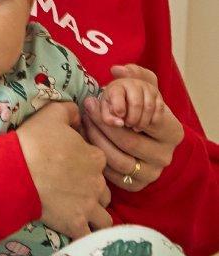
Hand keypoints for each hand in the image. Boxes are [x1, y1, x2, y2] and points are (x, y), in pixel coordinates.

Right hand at [16, 101, 111, 238]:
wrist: (15, 171)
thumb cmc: (33, 142)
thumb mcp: (51, 114)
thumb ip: (70, 111)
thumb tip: (79, 113)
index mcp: (95, 157)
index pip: (101, 163)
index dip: (87, 165)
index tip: (70, 166)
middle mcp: (97, 183)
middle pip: (104, 191)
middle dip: (92, 192)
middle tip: (71, 190)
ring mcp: (87, 206)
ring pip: (103, 216)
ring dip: (94, 215)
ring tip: (77, 213)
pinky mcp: (75, 223)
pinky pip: (89, 235)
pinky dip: (84, 234)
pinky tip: (75, 230)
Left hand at [83, 64, 183, 192]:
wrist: (145, 141)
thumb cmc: (140, 112)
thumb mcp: (144, 90)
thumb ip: (136, 75)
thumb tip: (118, 69)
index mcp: (172, 132)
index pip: (140, 120)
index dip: (113, 110)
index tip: (94, 99)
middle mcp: (166, 155)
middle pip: (127, 141)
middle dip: (100, 124)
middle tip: (83, 111)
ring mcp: (152, 173)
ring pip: (117, 160)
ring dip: (95, 141)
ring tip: (82, 125)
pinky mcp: (137, 186)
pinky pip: (112, 176)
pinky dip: (96, 160)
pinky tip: (85, 144)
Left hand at [95, 72, 164, 131]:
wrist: (126, 100)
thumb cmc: (114, 106)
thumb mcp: (106, 112)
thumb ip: (108, 119)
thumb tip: (120, 123)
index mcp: (117, 86)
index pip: (118, 95)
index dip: (119, 108)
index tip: (120, 115)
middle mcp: (133, 83)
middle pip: (136, 103)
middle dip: (132, 119)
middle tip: (128, 125)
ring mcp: (147, 88)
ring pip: (149, 107)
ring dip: (143, 121)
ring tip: (136, 127)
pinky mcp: (157, 95)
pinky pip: (159, 109)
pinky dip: (153, 120)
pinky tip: (145, 124)